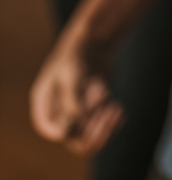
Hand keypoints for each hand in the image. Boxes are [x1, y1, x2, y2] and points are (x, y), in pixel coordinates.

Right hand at [30, 33, 121, 153]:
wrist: (93, 41)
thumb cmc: (77, 55)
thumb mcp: (72, 74)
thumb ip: (72, 101)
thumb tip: (73, 129)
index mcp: (45, 106)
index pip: (52, 130)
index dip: (70, 129)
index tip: (90, 115)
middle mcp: (59, 115)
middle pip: (74, 139)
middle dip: (94, 128)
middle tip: (109, 110)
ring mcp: (78, 115)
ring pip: (90, 138)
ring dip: (104, 126)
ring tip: (114, 107)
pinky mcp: (95, 112)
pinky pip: (103, 129)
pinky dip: (112, 123)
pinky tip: (119, 109)